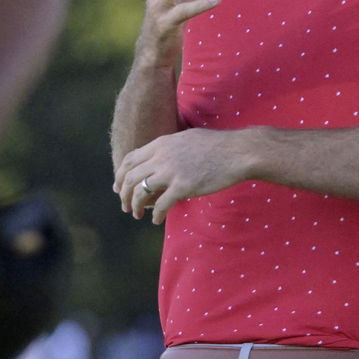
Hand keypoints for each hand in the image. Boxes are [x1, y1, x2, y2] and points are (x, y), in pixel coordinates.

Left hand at [115, 128, 254, 223]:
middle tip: (125, 205)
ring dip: (135, 205)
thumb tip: (162, 157)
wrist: (239, 152)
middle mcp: (162, 157)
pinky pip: (162, 204)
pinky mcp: (184, 186)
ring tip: (136, 214)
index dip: (120, 175)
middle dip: (124, 194)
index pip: (130, 159)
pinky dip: (156, 215)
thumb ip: (171, 148)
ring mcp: (172, 172)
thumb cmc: (219, 146)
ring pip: (141, 192)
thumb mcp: (188, 138)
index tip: (119, 187)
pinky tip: (156, 220)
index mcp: (162, 144)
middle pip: (130, 177)